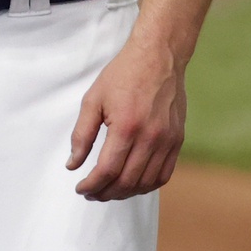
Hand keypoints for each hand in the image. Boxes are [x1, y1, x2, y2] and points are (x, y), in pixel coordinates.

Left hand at [68, 34, 187, 201]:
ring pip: (146, 183)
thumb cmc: (123, 75)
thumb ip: (82, 134)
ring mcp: (167, 141)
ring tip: (109, 190)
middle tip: (92, 193)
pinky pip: (164, 174)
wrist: (159, 57)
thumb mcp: (93, 100)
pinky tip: (132, 183)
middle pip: (127, 181)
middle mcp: (150, 138)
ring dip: (125, 193)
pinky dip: (147, 185)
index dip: (92, 185)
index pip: (107, 170)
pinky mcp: (178, 140)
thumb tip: (73, 164)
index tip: (81, 188)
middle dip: (106, 192)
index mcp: (126, 127)